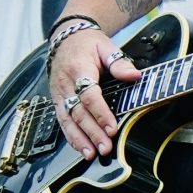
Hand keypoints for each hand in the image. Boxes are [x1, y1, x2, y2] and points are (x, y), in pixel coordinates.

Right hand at [49, 29, 141, 160]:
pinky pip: (62, 121)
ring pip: (67, 120)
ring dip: (79, 139)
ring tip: (92, 154)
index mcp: (78, 70)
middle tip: (105, 148)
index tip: (112, 128)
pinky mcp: (57, 101)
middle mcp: (65, 84)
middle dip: (92, 132)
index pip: (89, 95)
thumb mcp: (106, 47)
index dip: (101, 113)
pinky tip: (81, 149)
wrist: (66, 39)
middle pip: (79, 112)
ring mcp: (59, 94)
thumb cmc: (88, 45)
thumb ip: (119, 62)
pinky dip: (71, 136)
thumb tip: (135, 75)